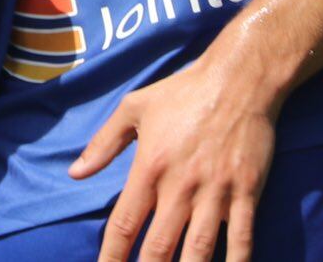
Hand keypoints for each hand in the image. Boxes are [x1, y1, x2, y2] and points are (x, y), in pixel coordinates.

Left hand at [73, 46, 279, 261]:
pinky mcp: (247, 192)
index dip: (111, 257)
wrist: (239, 79)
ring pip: (199, 250)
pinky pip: (243, 238)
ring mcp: (216, 191)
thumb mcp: (135, 107)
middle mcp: (180, 186)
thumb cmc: (184, 92)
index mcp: (150, 167)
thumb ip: (104, 143)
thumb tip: (75, 173)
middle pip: (158, 247)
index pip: (124, 224)